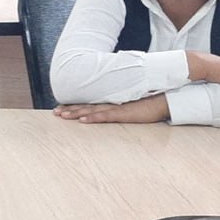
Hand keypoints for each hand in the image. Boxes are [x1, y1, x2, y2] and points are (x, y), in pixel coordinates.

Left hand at [55, 94, 169, 123]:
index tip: (60, 108)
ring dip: (76, 113)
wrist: (164, 99)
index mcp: (110, 101)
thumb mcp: (129, 105)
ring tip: (62, 116)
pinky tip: (83, 120)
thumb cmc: (148, 102)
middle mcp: (110, 103)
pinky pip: (106, 116)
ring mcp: (116, 108)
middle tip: (55, 113)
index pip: (88, 104)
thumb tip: (109, 109)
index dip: (74, 106)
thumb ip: (118, 106)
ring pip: (91, 111)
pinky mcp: (124, 113)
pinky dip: (93, 118)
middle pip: (86, 106)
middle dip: (69, 109)